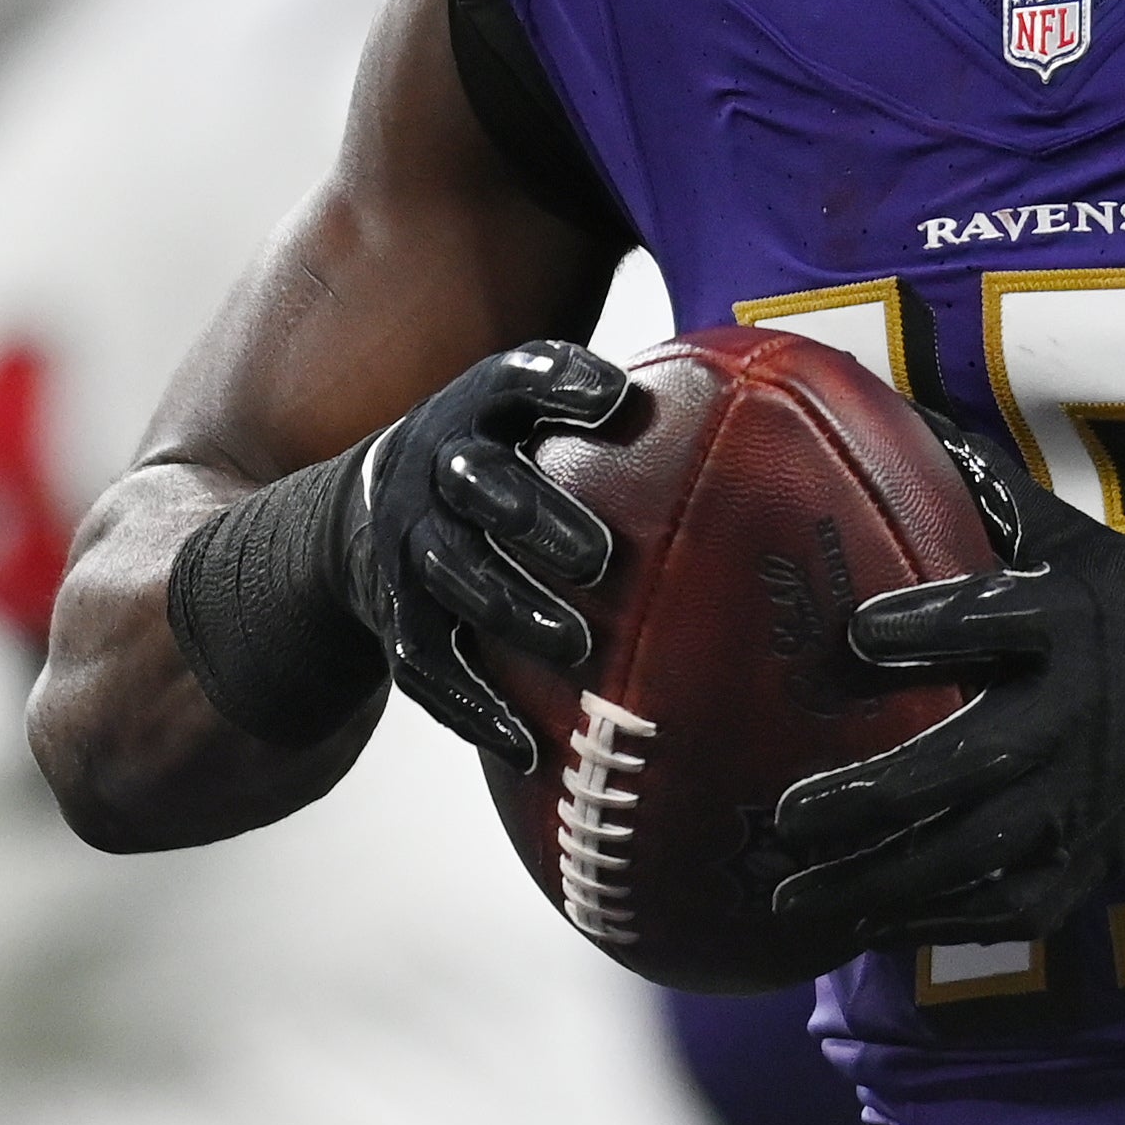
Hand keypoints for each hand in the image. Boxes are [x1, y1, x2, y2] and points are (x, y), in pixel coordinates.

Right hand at [338, 341, 627, 769]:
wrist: (365, 509)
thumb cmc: (492, 462)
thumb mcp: (523, 416)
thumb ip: (605, 414)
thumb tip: (759, 417)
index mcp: (476, 411)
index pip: (512, 380)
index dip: (559, 383)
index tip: (615, 397)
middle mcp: (432, 468)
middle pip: (476, 483)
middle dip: (535, 517)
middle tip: (599, 558)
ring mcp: (406, 543)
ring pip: (452, 576)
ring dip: (512, 611)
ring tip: (577, 646)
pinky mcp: (396, 615)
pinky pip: (426, 664)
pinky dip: (475, 706)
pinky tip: (528, 744)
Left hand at [767, 435, 1124, 943]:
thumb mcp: (1085, 544)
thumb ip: (992, 495)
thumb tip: (902, 419)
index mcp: (1073, 624)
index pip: (998, 620)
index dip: (929, 626)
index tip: (857, 631)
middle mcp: (1075, 718)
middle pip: (972, 763)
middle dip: (878, 795)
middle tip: (790, 811)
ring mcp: (1086, 801)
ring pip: (977, 854)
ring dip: (882, 881)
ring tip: (793, 892)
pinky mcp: (1096, 860)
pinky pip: (1012, 904)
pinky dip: (937, 924)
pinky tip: (864, 928)